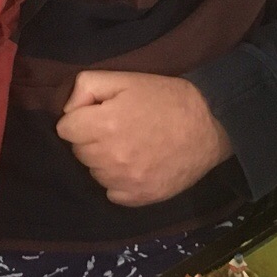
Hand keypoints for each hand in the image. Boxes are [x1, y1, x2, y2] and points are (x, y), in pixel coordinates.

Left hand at [56, 71, 233, 207]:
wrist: (211, 126)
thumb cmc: (168, 99)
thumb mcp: (126, 79)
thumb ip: (86, 86)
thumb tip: (68, 111)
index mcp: (104, 124)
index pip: (65, 129)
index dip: (81, 119)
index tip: (99, 115)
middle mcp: (110, 157)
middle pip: (78, 151)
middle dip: (92, 139)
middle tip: (118, 128)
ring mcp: (125, 181)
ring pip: (94, 172)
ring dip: (104, 161)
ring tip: (130, 146)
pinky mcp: (138, 197)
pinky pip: (111, 192)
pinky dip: (119, 181)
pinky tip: (137, 165)